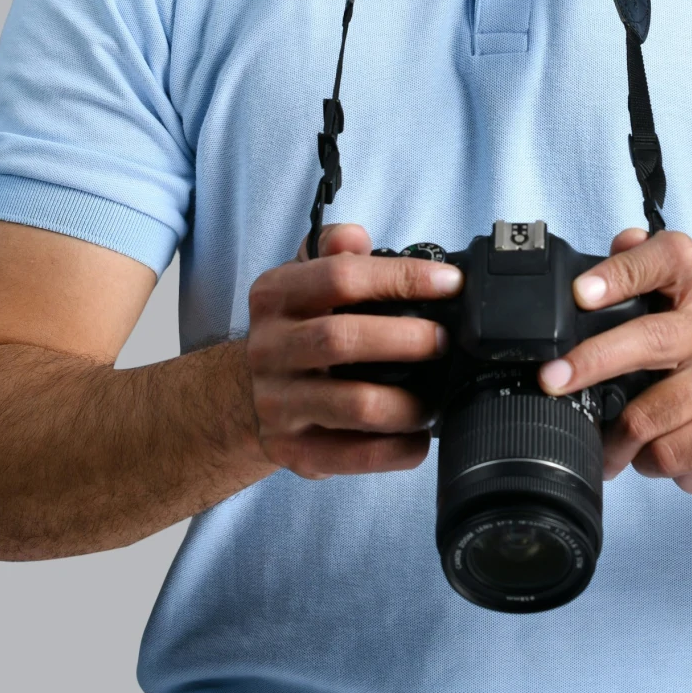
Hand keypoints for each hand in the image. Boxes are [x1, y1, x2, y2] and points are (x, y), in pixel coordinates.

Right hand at [243, 223, 463, 479]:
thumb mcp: (302, 278)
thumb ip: (332, 249)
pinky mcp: (293, 451)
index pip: (340, 276)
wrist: (242, 395)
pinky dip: (396, 450)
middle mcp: (269, 349)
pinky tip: (418, 438)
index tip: (449, 283)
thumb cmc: (294, 330)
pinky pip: (353, 456)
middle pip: (342, 340)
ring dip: (408, 402)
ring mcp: (279, 403)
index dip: (402, 277)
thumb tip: (356, 237)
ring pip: (354, 405)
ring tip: (437, 396)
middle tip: (444, 341)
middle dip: (407, 340)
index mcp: (275, 296)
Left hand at [539, 228, 691, 496]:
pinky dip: (646, 460)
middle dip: (594, 361)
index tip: (580, 294)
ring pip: (657, 408)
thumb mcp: (669, 309)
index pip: (666, 259)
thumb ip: (639, 275)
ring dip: (616, 433)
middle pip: (653, 338)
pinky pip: (673, 449)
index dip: (621, 273)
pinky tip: (644, 456)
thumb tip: (621, 239)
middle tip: (552, 380)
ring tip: (598, 444)